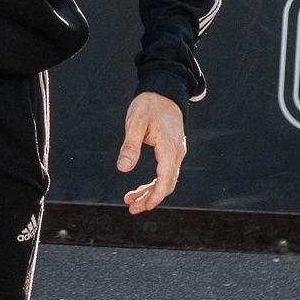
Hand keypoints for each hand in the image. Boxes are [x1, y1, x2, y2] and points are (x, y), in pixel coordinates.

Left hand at [118, 91, 185, 213]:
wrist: (163, 91)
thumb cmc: (149, 105)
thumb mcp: (135, 122)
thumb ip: (130, 146)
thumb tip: (123, 168)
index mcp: (169, 147)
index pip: (166, 178)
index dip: (156, 196)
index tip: (144, 207)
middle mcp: (176, 152)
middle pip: (167, 183)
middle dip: (150, 198)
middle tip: (131, 208)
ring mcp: (176, 151)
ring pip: (166, 179)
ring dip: (150, 192)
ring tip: (131, 201)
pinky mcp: (172, 150)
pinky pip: (165, 171)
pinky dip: (154, 182)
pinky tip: (140, 188)